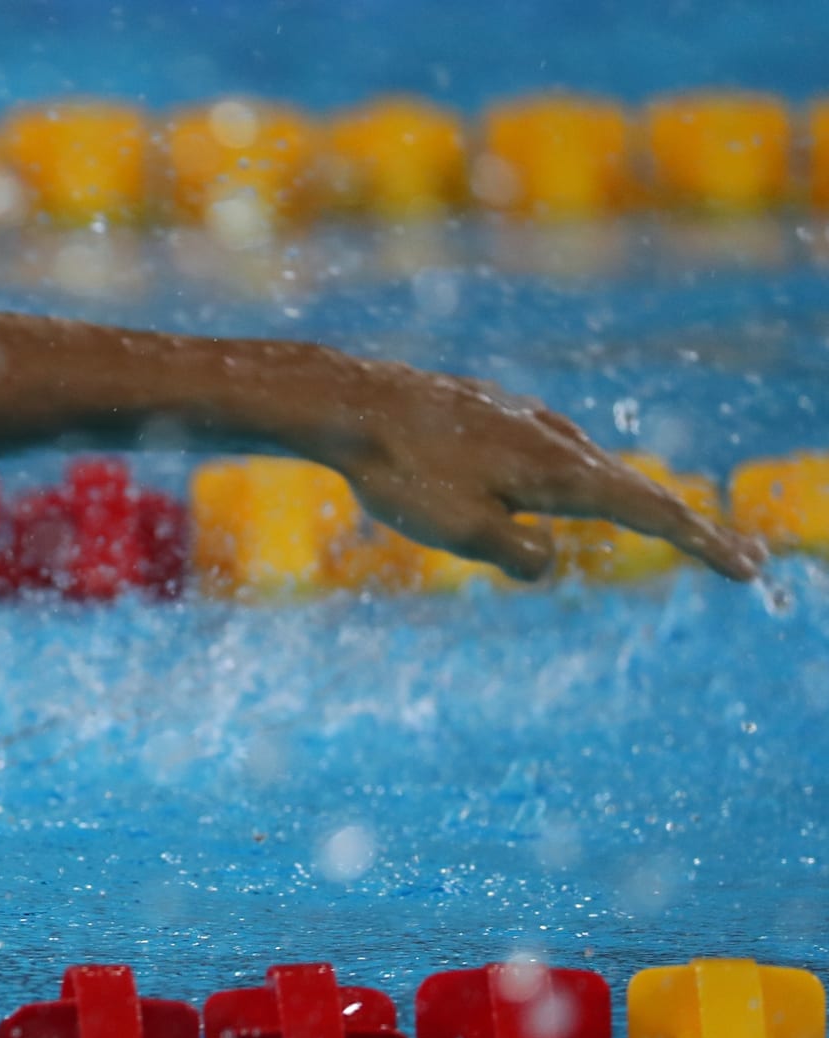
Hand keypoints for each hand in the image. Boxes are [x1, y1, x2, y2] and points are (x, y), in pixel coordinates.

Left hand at [332, 361, 764, 581]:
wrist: (353, 405)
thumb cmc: (403, 472)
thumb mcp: (461, 531)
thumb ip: (518, 554)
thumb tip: (549, 560)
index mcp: (563, 471)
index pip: (652, 514)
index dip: (704, 544)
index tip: (748, 568)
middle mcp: (558, 439)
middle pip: (637, 490)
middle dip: (688, 526)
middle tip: (738, 558)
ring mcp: (529, 420)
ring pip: (594, 467)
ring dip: (636, 499)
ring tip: (670, 525)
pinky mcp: (498, 413)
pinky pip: (554, 450)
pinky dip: (585, 475)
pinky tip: (575, 477)